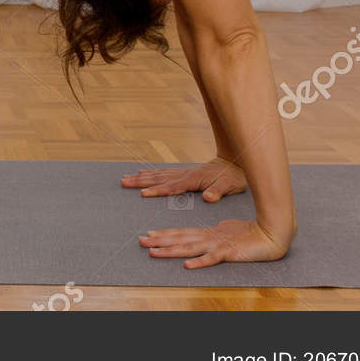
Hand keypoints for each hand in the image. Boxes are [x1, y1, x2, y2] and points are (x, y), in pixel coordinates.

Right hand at [121, 157, 246, 202]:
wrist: (236, 163)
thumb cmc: (233, 178)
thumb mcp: (229, 186)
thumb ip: (218, 192)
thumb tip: (208, 198)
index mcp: (193, 180)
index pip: (171, 187)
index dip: (157, 191)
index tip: (143, 193)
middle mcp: (185, 175)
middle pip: (158, 178)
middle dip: (140, 181)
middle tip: (123, 181)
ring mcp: (183, 173)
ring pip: (158, 174)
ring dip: (142, 176)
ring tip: (126, 177)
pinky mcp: (185, 173)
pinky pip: (164, 173)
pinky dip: (152, 173)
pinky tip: (144, 173)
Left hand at [139, 218, 290, 267]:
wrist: (273, 233)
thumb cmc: (252, 233)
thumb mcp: (229, 233)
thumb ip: (215, 237)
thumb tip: (204, 239)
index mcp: (210, 233)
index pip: (183, 234)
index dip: (165, 234)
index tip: (149, 235)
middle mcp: (210, 238)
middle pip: (180, 239)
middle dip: (159, 241)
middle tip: (140, 241)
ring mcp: (219, 245)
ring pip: (190, 248)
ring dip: (171, 251)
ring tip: (153, 252)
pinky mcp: (229, 253)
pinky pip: (212, 259)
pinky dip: (199, 262)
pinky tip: (187, 266)